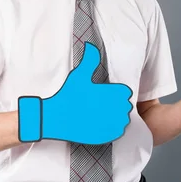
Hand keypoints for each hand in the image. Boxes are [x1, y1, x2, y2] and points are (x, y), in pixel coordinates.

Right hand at [18, 42, 132, 143]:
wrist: (54, 119)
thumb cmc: (66, 96)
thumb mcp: (78, 76)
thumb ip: (89, 60)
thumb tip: (91, 45)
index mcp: (106, 93)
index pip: (125, 93)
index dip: (119, 93)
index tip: (112, 94)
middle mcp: (109, 109)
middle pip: (125, 106)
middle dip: (119, 104)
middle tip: (109, 104)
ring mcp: (107, 123)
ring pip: (123, 120)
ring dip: (119, 117)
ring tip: (109, 114)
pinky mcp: (103, 136)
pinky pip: (118, 132)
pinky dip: (115, 128)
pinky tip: (106, 124)